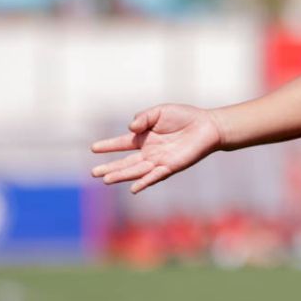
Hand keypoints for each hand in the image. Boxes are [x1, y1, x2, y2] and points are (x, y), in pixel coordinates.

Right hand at [90, 103, 221, 192]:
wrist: (207, 125)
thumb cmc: (184, 117)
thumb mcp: (159, 111)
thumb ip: (143, 118)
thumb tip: (130, 128)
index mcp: (144, 137)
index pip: (122, 143)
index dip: (108, 146)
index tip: (93, 148)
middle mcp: (149, 151)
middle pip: (125, 161)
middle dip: (110, 167)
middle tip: (93, 173)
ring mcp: (158, 160)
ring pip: (136, 170)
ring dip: (122, 175)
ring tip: (106, 180)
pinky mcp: (170, 166)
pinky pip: (155, 176)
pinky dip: (145, 182)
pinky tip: (134, 188)